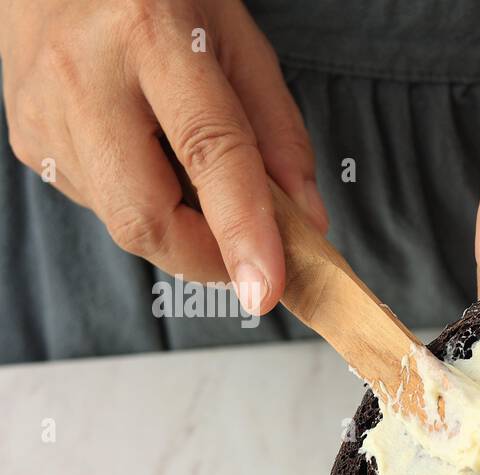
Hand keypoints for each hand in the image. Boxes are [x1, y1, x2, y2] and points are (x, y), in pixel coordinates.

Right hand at [0, 0, 326, 312]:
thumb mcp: (238, 39)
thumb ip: (279, 132)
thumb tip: (306, 223)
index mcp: (151, 35)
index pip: (209, 152)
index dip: (242, 230)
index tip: (266, 289)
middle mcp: (84, 75)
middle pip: (147, 216)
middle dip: (208, 259)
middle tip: (250, 256)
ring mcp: (43, 112)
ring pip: (123, 221)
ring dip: (178, 225)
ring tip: (188, 165)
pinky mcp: (27, 139)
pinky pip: (100, 204)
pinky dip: (143, 201)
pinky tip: (144, 151)